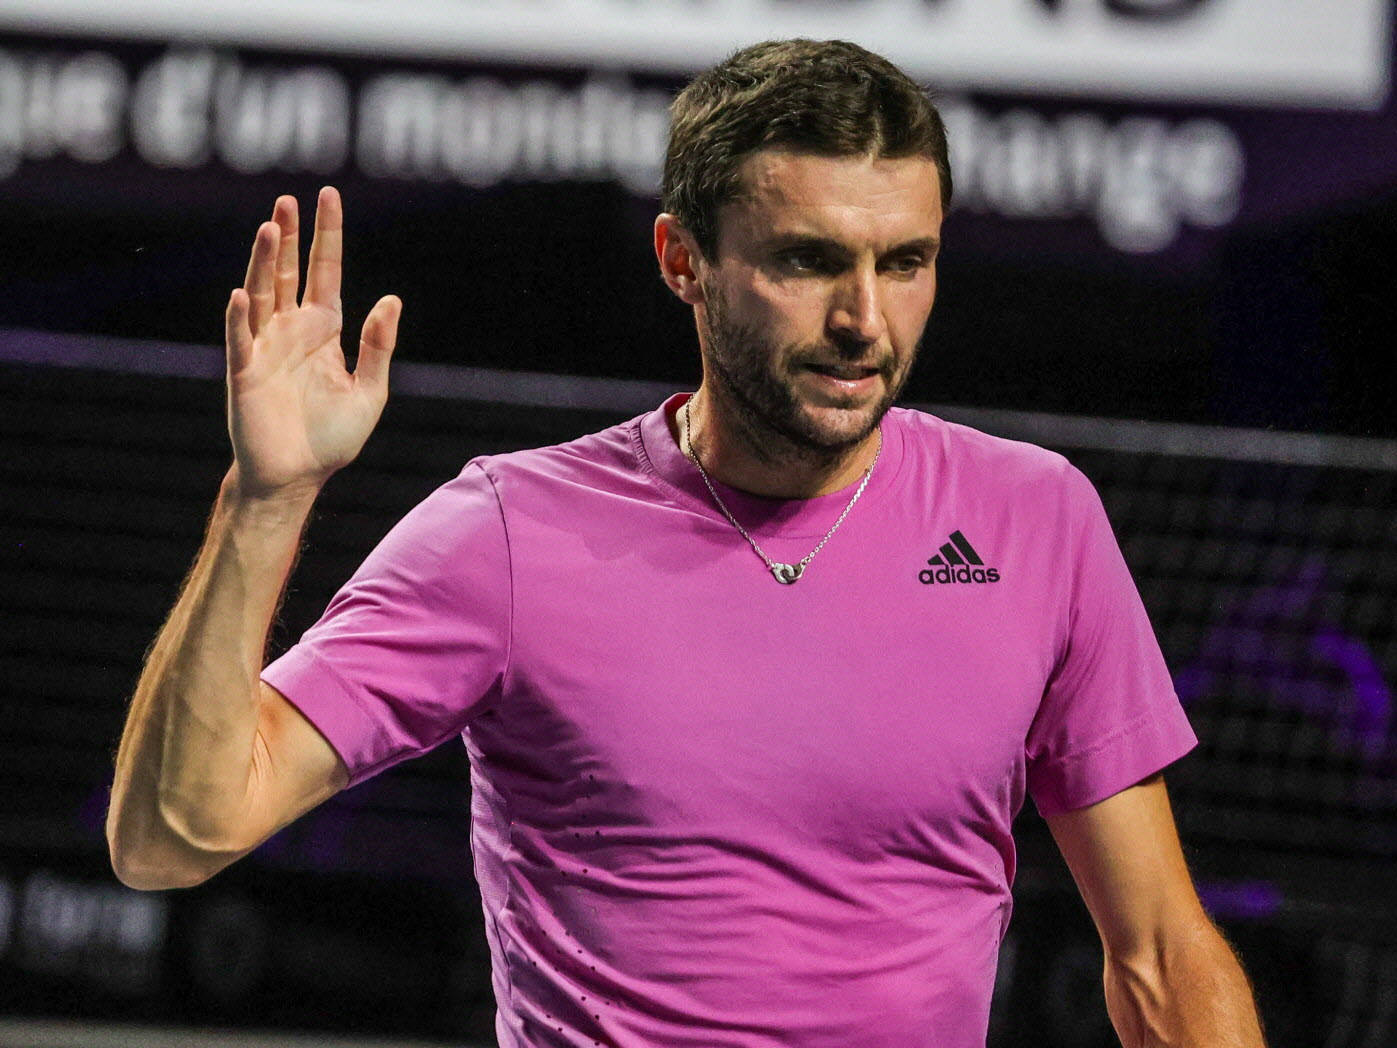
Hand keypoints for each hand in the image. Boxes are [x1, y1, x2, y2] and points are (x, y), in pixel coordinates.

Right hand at [224, 186, 400, 500]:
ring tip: (270, 226)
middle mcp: (290, 330)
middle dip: (289, 235)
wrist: (298, 477)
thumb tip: (391, 300)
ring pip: (261, 293)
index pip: (324, 271)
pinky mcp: (244, 372)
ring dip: (263, 261)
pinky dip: (239, 315)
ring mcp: (264, 347)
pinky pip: (240, 338)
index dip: (327, 235)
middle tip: (288, 199)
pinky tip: (242, 292)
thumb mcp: (370, 391)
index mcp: (322, 329)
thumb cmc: (332, 437)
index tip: (328, 196)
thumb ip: (379, 347)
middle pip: (286, 271)